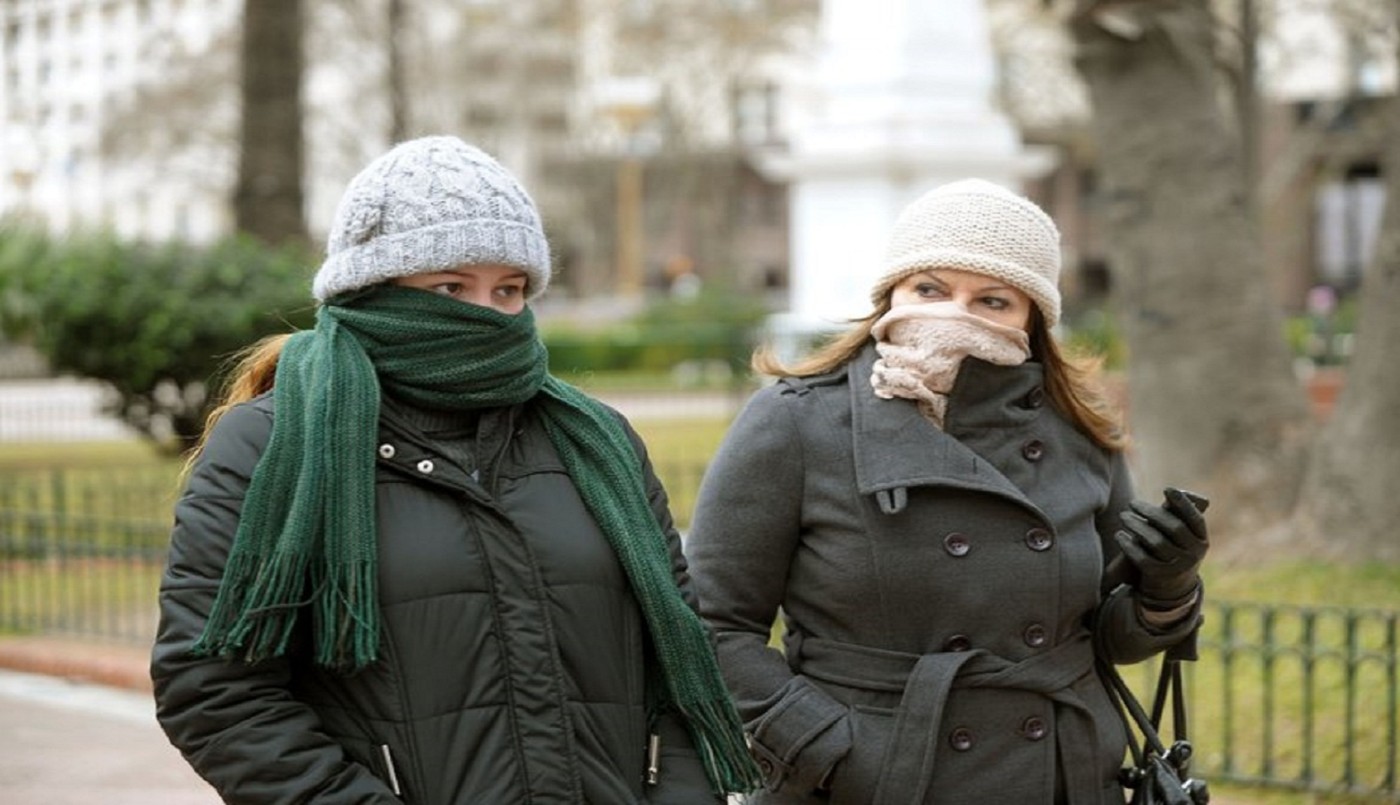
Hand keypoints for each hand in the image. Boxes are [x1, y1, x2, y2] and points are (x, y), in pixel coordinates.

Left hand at [1114, 487, 1208, 602]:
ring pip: (1156, 542)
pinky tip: (1120, 535)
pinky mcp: (1160, 576)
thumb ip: (1178, 516)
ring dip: (1137, 526)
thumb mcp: (1182, 537)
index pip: (1195, 519)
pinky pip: (1142, 559)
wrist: (1172, 588)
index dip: (1183, 503)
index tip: (1167, 489)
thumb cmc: (1174, 550)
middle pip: (1173, 528)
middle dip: (1151, 512)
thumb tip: (1172, 491)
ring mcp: (1177, 567)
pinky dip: (1130, 546)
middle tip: (1132, 503)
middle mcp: (1193, 555)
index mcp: (1201, 541)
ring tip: (1124, 516)